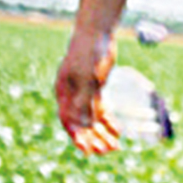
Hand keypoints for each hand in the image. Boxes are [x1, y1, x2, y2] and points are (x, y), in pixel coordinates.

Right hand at [55, 26, 120, 153]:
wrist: (98, 31)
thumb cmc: (90, 53)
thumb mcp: (89, 79)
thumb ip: (85, 101)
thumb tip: (84, 125)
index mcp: (64, 91)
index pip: (68, 120)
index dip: (77, 137)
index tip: (88, 152)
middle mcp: (71, 94)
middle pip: (80, 124)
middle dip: (93, 139)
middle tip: (108, 151)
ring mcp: (82, 91)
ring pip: (91, 119)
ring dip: (102, 134)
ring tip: (116, 147)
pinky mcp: (94, 88)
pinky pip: (100, 110)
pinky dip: (108, 122)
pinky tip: (118, 132)